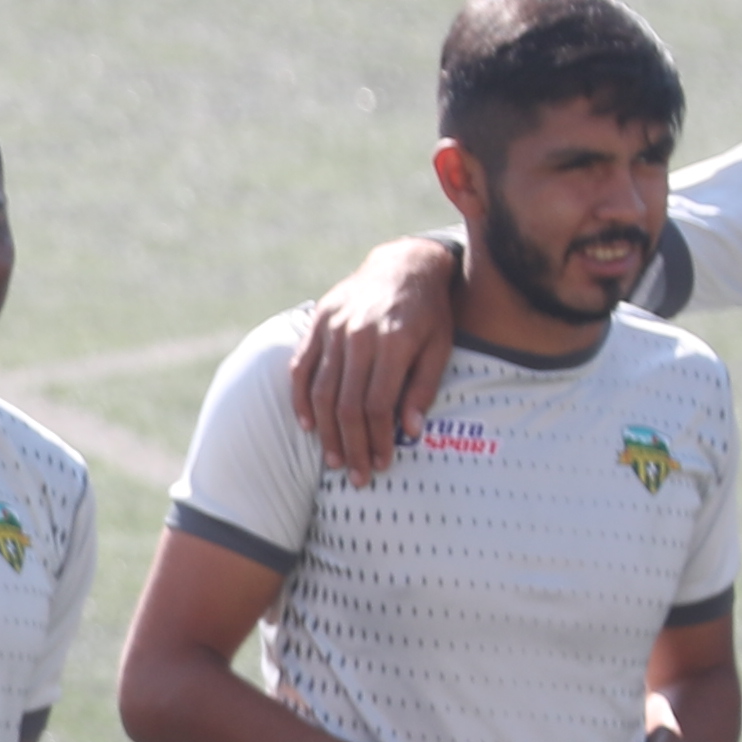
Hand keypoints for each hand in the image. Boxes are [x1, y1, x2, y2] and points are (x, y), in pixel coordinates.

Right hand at [285, 232, 462, 478]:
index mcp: (393, 342)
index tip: (381, 465)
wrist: (402, 265)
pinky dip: (301, 401)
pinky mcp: (316, 324)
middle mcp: (358, 336)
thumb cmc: (428, 312)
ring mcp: (332, 329)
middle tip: (355, 476)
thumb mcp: (440, 346)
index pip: (378, 405)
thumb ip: (423, 388)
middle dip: (351, 446)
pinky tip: (308, 426)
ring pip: (321, 392)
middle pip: (347, 405)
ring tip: (332, 460)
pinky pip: (301, 369)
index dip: (377, 440)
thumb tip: (410, 433)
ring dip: (326, 432)